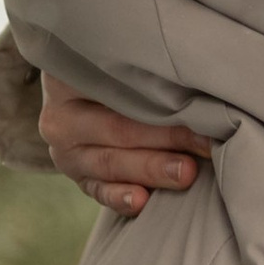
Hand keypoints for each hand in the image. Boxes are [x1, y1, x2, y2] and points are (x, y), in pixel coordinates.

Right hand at [39, 78, 217, 216]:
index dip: (158, 93)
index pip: (114, 84)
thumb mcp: (120, 63)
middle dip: (164, 138)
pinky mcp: (79, 178)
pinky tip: (141, 201)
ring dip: (150, 169)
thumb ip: (145, 67)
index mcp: (68, 77)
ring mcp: (66, 152)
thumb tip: (194, 66)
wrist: (88, 97)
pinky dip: (120, 197)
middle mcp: (60, 116)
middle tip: (202, 144)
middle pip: (117, 127)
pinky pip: (98, 191)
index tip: (197, 102)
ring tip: (185, 173)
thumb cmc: (118, 74)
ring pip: (110, 163)